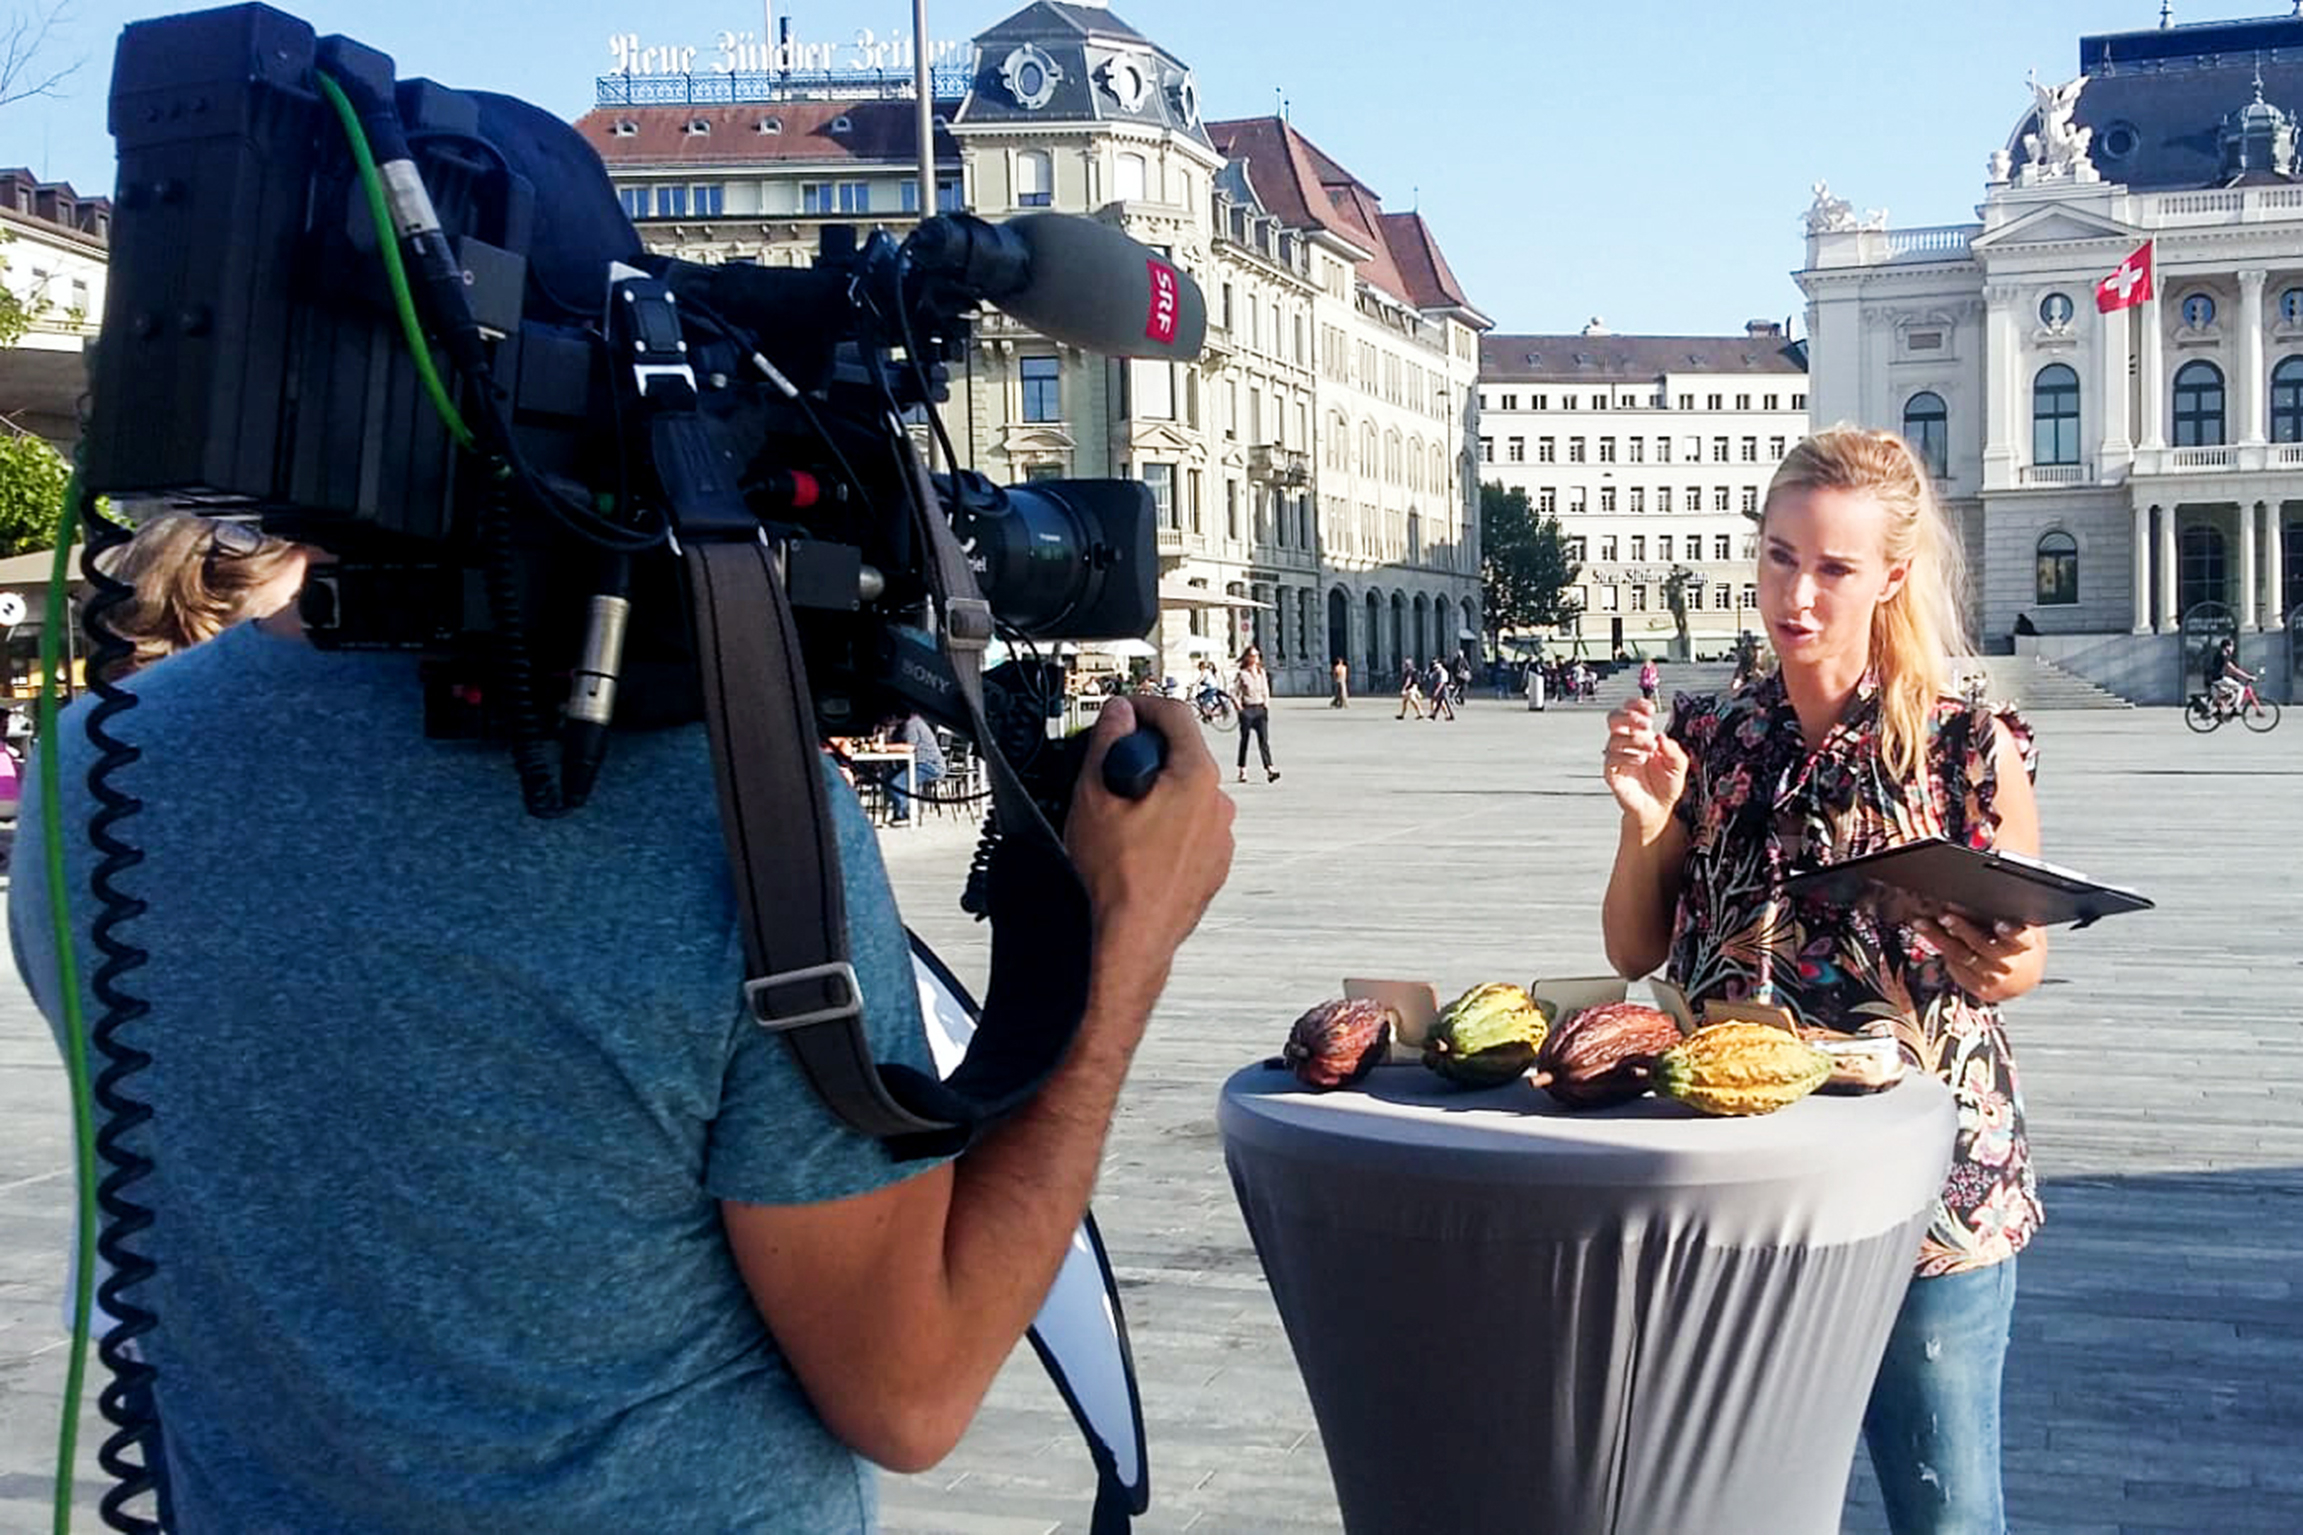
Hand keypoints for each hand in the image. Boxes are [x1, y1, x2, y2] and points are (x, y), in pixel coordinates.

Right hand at [1065, 696, 1235, 991]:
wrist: (1130, 941)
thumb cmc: (1116, 880)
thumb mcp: (1094, 796)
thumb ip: (1107, 741)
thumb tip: (1116, 715)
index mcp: (1196, 777)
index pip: (1174, 713)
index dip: (1141, 705)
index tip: (1121, 712)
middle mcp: (1218, 804)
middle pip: (1181, 754)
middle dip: (1145, 755)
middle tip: (1110, 772)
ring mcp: (1220, 837)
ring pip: (1186, 794)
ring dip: (1156, 794)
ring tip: (1119, 821)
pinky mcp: (1214, 864)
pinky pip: (1191, 828)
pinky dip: (1167, 827)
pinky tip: (1137, 848)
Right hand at [1602, 697, 1688, 837]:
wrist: (1659, 808)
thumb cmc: (1666, 785)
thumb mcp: (1679, 765)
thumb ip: (1673, 749)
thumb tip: (1660, 736)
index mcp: (1641, 736)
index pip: (1631, 712)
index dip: (1637, 705)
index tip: (1649, 708)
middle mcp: (1627, 743)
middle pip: (1614, 718)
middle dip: (1629, 716)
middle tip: (1646, 724)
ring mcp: (1618, 757)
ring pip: (1614, 738)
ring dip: (1634, 740)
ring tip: (1650, 750)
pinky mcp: (1612, 773)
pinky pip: (1611, 759)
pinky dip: (1626, 756)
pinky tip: (1640, 761)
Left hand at [1910, 909, 2045, 1002]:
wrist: (2021, 977)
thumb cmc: (2017, 942)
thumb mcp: (2023, 925)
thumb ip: (2010, 911)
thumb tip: (1992, 885)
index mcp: (2024, 943)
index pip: (2020, 938)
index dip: (2010, 932)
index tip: (1999, 924)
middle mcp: (2008, 961)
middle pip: (1983, 944)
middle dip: (1962, 928)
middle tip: (1945, 915)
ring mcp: (1990, 974)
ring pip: (1961, 955)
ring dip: (1938, 937)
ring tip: (1922, 922)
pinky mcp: (1975, 984)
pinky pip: (1953, 965)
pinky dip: (1938, 947)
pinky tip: (1926, 933)